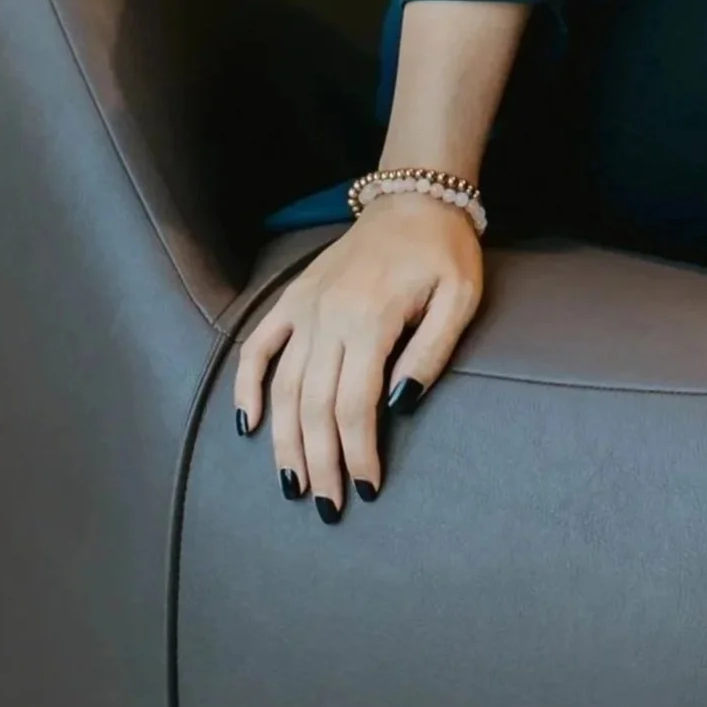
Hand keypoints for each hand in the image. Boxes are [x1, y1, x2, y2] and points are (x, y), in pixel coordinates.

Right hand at [233, 193, 482, 514]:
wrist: (414, 199)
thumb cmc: (444, 252)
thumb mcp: (460, 298)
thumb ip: (430, 353)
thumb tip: (401, 406)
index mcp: (370, 319)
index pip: (356, 405)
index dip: (358, 452)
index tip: (365, 489)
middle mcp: (328, 317)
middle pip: (314, 406)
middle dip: (321, 462)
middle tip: (328, 507)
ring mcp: (304, 309)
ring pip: (282, 387)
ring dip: (284, 441)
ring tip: (292, 484)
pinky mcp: (292, 299)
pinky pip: (258, 347)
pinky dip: (247, 386)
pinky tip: (247, 426)